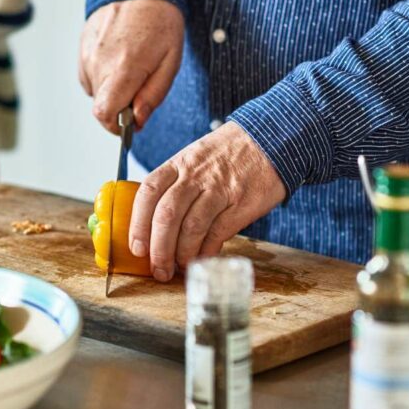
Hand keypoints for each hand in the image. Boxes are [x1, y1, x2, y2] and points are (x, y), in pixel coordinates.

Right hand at [79, 0, 183, 132]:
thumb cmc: (160, 22)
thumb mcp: (170, 61)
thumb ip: (153, 95)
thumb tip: (137, 121)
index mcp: (123, 68)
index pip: (104, 114)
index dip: (116, 127)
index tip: (130, 124)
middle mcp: (99, 62)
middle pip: (101, 105)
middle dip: (120, 107)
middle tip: (140, 88)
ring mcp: (87, 54)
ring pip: (95, 91)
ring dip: (112, 90)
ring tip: (131, 67)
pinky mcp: (81, 47)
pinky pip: (88, 75)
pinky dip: (102, 76)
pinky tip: (118, 59)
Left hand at [129, 122, 285, 280]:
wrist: (272, 139)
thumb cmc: (229, 154)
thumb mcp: (196, 157)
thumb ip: (176, 184)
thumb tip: (155, 223)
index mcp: (180, 163)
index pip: (148, 193)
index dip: (138, 223)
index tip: (136, 247)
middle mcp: (196, 175)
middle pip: (167, 215)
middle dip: (158, 248)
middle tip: (158, 269)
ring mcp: (220, 190)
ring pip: (191, 227)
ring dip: (182, 254)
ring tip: (179, 268)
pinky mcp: (241, 205)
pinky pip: (218, 233)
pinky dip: (207, 251)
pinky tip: (202, 258)